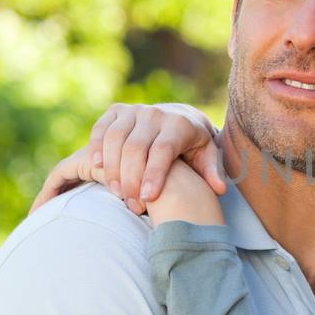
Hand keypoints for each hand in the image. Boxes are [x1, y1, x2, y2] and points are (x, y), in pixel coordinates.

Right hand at [31, 103, 222, 214]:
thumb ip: (212, 171)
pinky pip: (102, 128)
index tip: (148, 198)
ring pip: (115, 138)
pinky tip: (97, 167)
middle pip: (136, 147)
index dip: (154, 174)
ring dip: (112, 167)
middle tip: (132, 204)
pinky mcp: (117, 111)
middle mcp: (155, 114)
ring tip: (117, 193)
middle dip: (131, 178)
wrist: (181, 117)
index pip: (163, 150)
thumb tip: (218, 189)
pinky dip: (96, 146)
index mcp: (179, 124)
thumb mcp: (207, 156)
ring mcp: (134, 110)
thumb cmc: (194, 145)